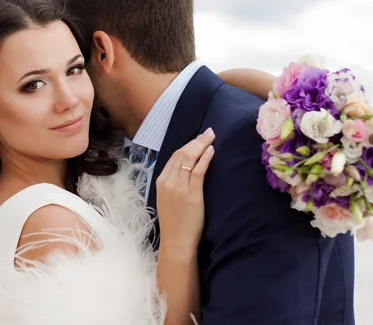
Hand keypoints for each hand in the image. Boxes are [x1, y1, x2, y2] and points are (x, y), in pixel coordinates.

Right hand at [156, 127, 214, 254]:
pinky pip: (198, 171)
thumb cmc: (175, 222)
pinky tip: (211, 151)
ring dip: (201, 146)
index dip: (187, 145)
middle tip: (208, 133)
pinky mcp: (191, 193)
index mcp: (161, 181)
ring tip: (211, 137)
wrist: (176, 240)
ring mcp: (179, 187)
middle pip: (181, 154)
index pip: (174, 156)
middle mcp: (168, 181)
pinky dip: (205, 159)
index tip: (198, 139)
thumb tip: (186, 171)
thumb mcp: (168, 199)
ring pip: (189, 159)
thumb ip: (174, 184)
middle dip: (196, 141)